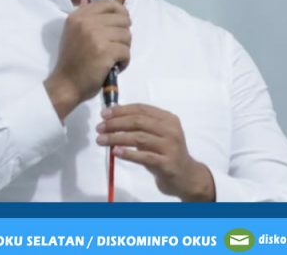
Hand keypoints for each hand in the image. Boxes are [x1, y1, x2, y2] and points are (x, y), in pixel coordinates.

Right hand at [45, 0, 130, 119]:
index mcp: (78, 16)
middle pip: (122, 19)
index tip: (120, 24)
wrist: (66, 84)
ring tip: (113, 58)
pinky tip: (114, 67)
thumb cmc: (72, 60)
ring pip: (127, 36)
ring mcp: (96, 36)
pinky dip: (124, 61)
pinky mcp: (105, 51)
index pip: (109, 3)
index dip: (120, 12)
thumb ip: (84, 16)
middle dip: (123, 34)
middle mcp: (86, 22)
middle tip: (115, 46)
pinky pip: (126, 51)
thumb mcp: (73, 32)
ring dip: (124, 49)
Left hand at [96, 104, 214, 201]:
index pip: (142, 109)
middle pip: (139, 122)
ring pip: (139, 138)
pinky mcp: (167, 164)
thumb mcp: (157, 136)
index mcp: (168, 119)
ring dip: (117, 138)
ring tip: (101, 140)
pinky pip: (145, 157)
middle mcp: (171, 130)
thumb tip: (113, 116)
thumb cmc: (167, 154)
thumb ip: (141, 126)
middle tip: (99, 127)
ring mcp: (170, 147)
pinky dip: (128, 154)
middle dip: (116, 123)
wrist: (186, 177)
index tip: (104, 114)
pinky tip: (115, 152)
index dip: (121, 110)